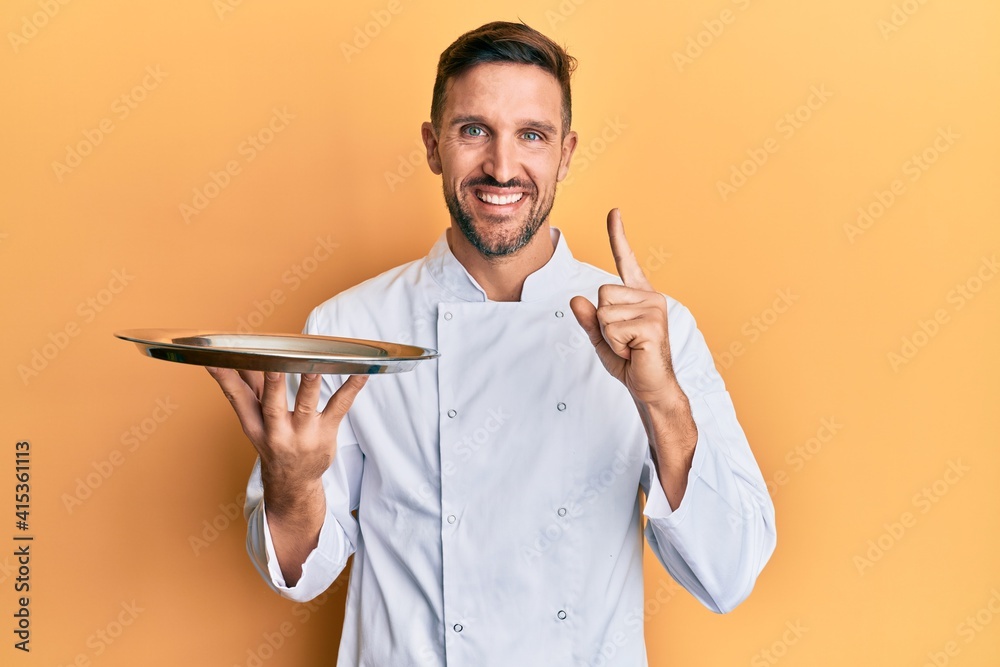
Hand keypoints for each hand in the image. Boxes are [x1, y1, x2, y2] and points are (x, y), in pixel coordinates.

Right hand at [206, 367, 366, 583]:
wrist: (292, 482)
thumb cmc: (273, 441)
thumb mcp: (254, 421)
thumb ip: (247, 389)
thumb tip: (231, 358)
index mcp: (254, 425)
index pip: (237, 400)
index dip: (225, 380)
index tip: (214, 360)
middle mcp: (276, 431)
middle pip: (272, 405)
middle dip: (272, 384)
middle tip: (272, 362)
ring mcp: (303, 434)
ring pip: (306, 406)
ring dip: (310, 383)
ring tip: (316, 364)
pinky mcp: (326, 433)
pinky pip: (340, 407)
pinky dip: (351, 389)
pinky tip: (361, 372)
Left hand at [569, 208, 681, 407]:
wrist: (650, 387)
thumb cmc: (630, 362)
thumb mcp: (602, 338)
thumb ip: (588, 319)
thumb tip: (576, 299)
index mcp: (639, 295)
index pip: (625, 261)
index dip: (618, 236)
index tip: (614, 212)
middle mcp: (650, 296)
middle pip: (602, 293)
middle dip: (603, 322)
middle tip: (624, 341)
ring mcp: (654, 308)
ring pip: (605, 311)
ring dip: (609, 336)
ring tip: (629, 347)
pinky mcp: (652, 324)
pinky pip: (612, 327)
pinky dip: (616, 344)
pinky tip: (634, 352)